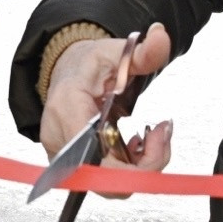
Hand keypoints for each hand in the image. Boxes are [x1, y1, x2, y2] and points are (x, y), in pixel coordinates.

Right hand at [41, 24, 175, 195]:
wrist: (66, 71)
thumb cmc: (87, 65)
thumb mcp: (116, 51)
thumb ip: (143, 51)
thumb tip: (162, 37)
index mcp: (67, 108)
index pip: (96, 156)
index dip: (133, 162)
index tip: (157, 136)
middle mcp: (60, 138)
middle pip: (105, 179)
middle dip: (144, 165)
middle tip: (160, 136)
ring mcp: (64, 156)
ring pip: (108, 184)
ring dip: (139, 166)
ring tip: (151, 138)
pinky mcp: (72, 165)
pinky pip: (104, 179)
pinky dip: (128, 168)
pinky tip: (136, 146)